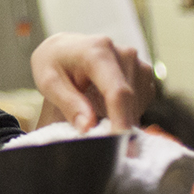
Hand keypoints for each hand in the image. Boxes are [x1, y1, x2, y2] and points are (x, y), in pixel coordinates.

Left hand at [30, 34, 153, 132]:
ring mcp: (138, 62)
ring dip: (119, 119)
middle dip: (116, 126)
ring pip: (137, 106)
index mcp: (98, 52)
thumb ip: (68, 103)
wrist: (65, 47)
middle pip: (130, 102)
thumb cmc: (54, 63)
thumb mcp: (49, 82)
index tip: (119, 146)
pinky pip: (140, 103)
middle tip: (95, 137)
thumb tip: (88, 126)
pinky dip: (125, 112)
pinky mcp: (145, 73)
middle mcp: (124, 54)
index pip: (117, 91)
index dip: (121, 121)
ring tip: (94, 109)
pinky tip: (105, 104)